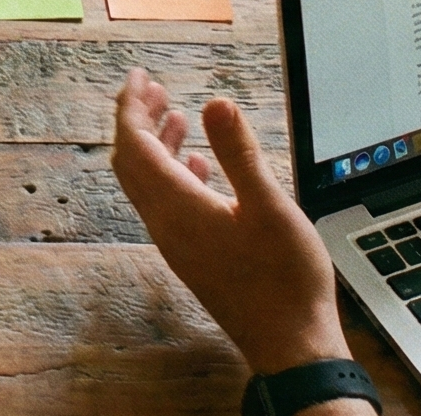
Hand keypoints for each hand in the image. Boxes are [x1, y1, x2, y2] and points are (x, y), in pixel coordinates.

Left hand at [110, 69, 345, 374]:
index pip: (135, 146)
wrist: (290, 344)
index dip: (131, 107)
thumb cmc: (285, 281)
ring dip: (155, 145)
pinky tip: (198, 164)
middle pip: (132, 162)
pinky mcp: (192, 255)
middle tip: (153, 88)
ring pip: (148, 183)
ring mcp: (177, 243)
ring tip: (175, 114)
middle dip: (137, 120)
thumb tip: (214, 102)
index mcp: (178, 208)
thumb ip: (239, 153)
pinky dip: (173, 173)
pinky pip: (166, 204)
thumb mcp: (270, 206)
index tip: (137, 76)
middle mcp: (167, 225)